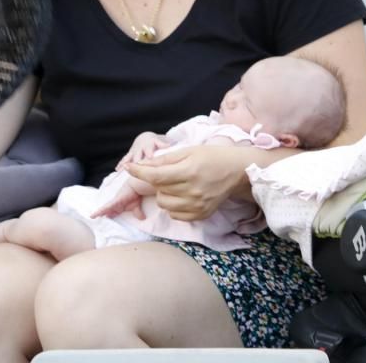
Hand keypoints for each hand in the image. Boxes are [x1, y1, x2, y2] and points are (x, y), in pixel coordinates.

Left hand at [91, 183, 145, 219]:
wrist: (135, 186)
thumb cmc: (135, 194)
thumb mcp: (136, 206)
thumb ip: (138, 213)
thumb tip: (143, 219)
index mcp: (120, 205)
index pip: (114, 211)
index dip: (110, 214)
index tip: (106, 217)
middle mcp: (116, 203)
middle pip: (108, 210)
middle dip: (102, 213)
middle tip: (94, 216)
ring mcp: (115, 202)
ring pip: (105, 209)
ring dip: (99, 212)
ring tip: (92, 216)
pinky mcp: (115, 202)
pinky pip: (106, 208)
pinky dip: (100, 211)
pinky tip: (94, 214)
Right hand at [116, 132, 170, 169]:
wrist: (145, 139)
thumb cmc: (156, 143)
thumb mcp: (161, 142)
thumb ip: (164, 144)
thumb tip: (169, 145)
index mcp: (149, 144)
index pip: (149, 148)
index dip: (149, 152)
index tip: (150, 157)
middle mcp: (140, 148)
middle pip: (138, 154)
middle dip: (137, 159)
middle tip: (136, 164)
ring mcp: (134, 152)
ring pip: (130, 157)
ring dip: (127, 163)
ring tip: (124, 169)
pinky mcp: (129, 156)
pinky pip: (124, 160)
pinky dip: (121, 164)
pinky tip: (117, 170)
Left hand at [126, 145, 247, 221]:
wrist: (237, 172)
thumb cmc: (212, 157)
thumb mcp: (189, 151)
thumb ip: (165, 159)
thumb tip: (143, 164)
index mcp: (189, 171)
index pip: (155, 176)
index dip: (139, 172)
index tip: (129, 168)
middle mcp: (193, 191)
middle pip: (158, 191)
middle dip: (158, 181)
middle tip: (171, 173)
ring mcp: (197, 205)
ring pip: (164, 204)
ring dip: (164, 194)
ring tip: (177, 185)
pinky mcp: (200, 215)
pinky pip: (174, 215)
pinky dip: (173, 205)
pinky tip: (183, 195)